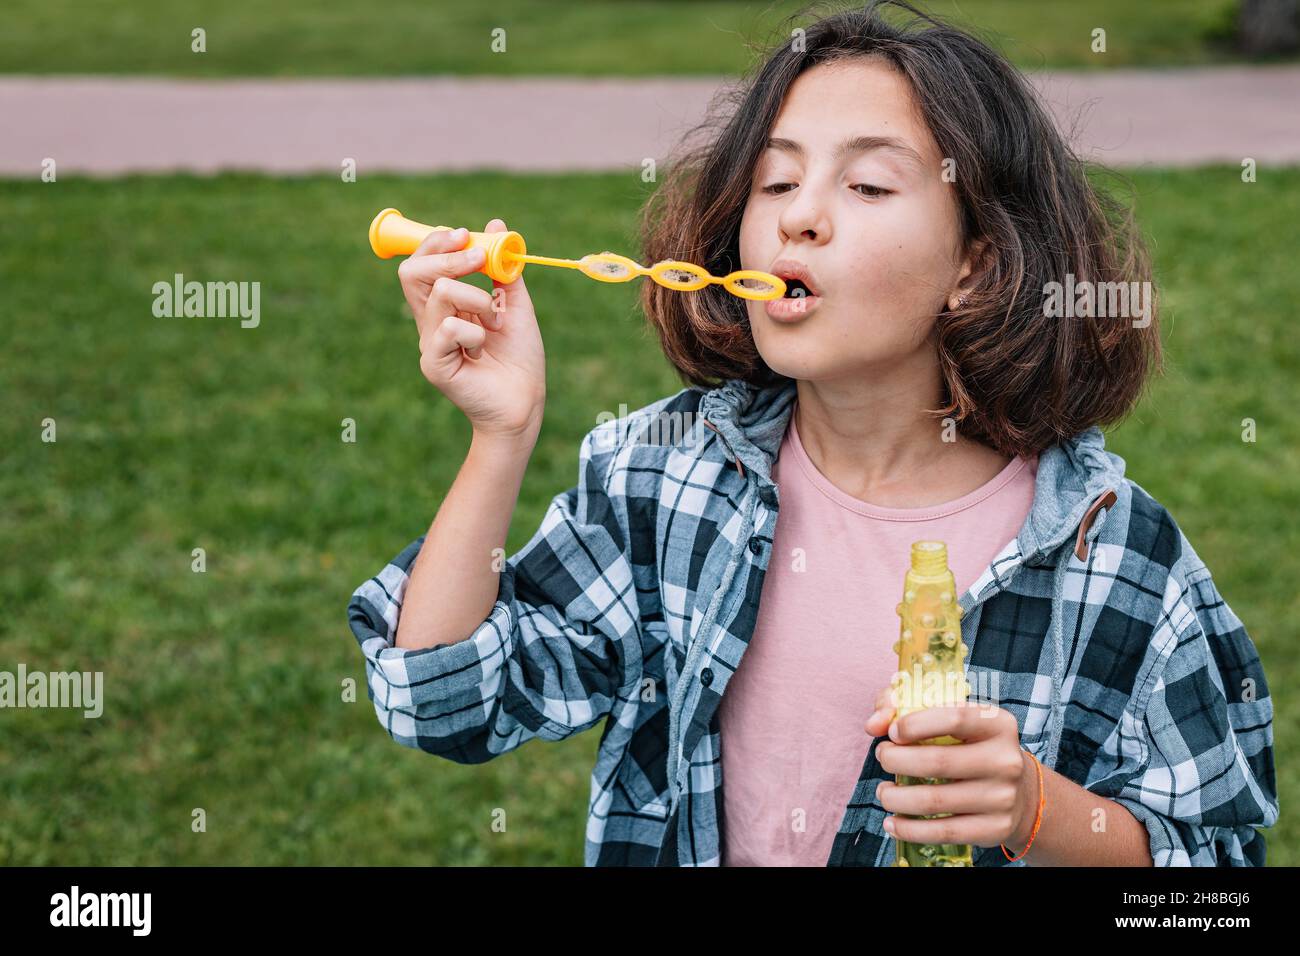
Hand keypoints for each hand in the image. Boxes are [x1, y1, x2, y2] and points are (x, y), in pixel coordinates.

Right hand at [397, 218, 545, 442]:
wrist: (526, 402)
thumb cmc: (519, 358)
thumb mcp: (515, 306)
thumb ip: (503, 270)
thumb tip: (495, 225)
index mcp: (445, 306)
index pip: (421, 263)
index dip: (436, 242)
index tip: (466, 234)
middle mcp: (431, 322)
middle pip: (412, 271)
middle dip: (448, 256)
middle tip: (479, 260)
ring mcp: (430, 344)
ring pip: (440, 293)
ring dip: (477, 299)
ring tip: (494, 322)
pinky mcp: (434, 365)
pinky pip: (449, 328)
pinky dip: (475, 332)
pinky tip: (483, 350)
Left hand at [865, 692, 1036, 850]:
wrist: (1020, 793)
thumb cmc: (970, 746)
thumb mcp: (949, 718)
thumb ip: (905, 707)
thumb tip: (873, 724)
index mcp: (997, 724)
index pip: (954, 718)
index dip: (915, 724)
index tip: (893, 732)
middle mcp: (1005, 760)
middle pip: (937, 762)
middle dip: (896, 760)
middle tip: (883, 758)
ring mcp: (1002, 798)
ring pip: (934, 801)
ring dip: (895, 798)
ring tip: (884, 792)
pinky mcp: (995, 829)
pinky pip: (943, 832)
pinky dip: (909, 829)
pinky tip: (892, 823)